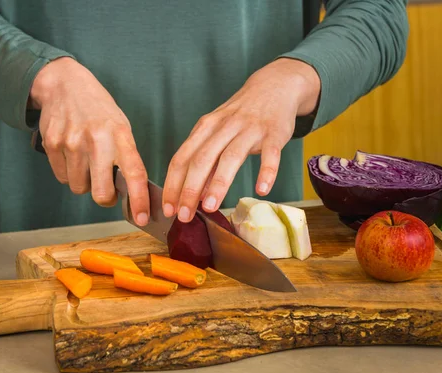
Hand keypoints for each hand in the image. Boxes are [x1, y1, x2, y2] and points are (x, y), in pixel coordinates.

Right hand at [29, 57, 149, 225]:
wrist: (65, 85)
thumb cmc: (99, 111)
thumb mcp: (121, 127)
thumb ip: (126, 157)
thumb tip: (134, 193)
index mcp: (120, 135)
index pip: (134, 174)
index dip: (139, 200)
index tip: (142, 218)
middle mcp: (97, 140)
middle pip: (101, 193)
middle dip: (105, 198)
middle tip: (106, 190)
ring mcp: (72, 143)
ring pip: (79, 188)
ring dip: (84, 182)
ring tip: (86, 160)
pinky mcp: (52, 144)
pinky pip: (62, 178)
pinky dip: (68, 173)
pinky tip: (72, 154)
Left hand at [162, 58, 320, 222]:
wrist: (274, 86)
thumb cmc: (241, 116)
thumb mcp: (218, 132)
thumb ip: (207, 162)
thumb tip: (196, 196)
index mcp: (206, 127)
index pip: (182, 158)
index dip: (173, 185)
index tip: (168, 208)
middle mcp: (224, 127)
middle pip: (201, 159)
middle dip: (189, 190)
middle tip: (184, 216)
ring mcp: (249, 129)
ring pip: (231, 157)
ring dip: (218, 183)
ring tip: (210, 208)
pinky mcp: (273, 133)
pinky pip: (270, 154)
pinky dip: (266, 172)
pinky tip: (261, 190)